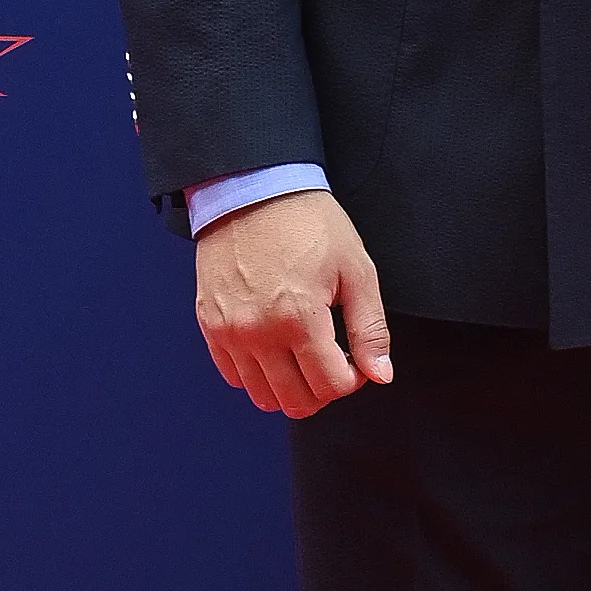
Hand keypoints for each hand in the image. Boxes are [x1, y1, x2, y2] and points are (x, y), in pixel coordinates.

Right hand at [193, 190, 392, 419]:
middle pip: (295, 401)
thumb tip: (380, 374)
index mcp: (299, 319)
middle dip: (323, 390)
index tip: (356, 360)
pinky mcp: (209, 324)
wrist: (253, 189)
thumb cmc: (308, 223)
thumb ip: (370, 328)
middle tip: (333, 361)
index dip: (352, 381)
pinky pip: (233, 375)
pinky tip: (276, 349)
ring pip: (261, 396)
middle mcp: (258, 333)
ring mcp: (228, 331)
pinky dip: (258, 374)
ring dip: (290, 387)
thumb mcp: (356, 270)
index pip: (330, 387)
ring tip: (304, 356)